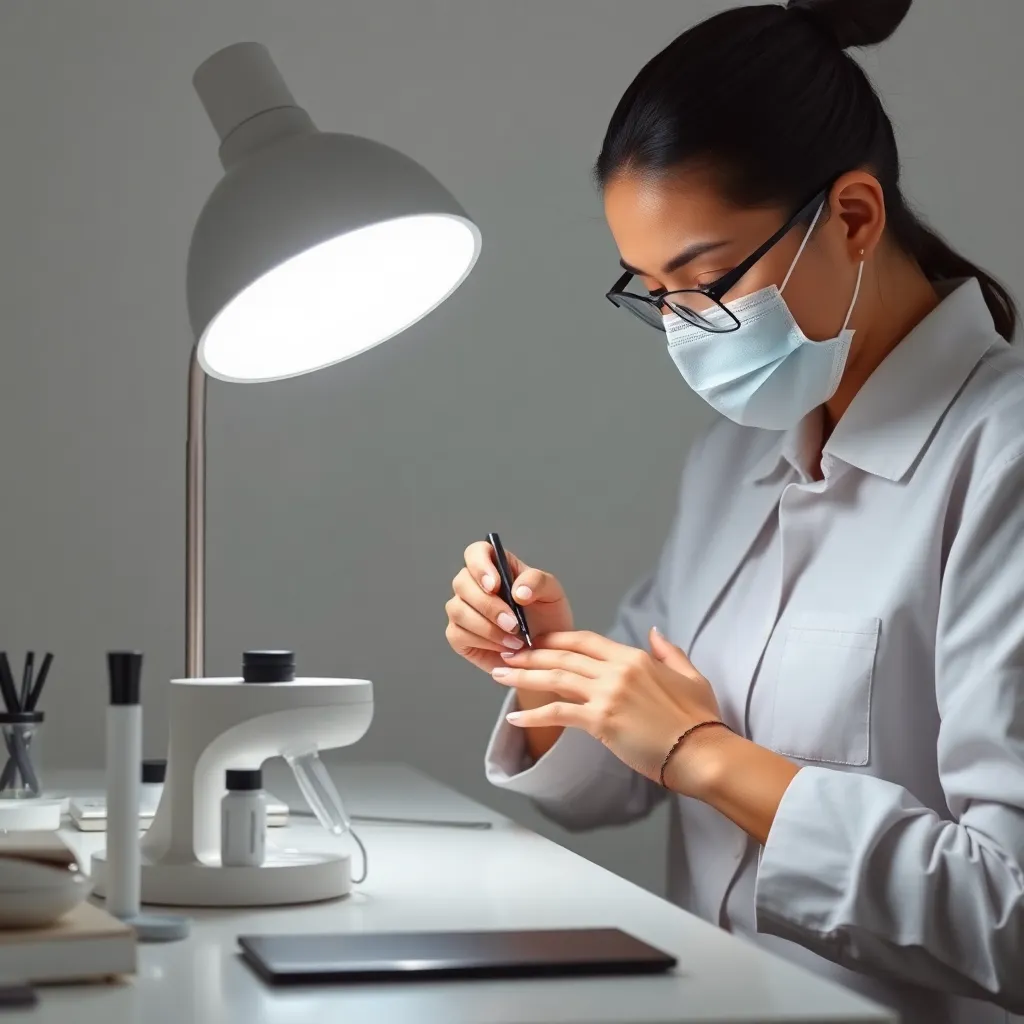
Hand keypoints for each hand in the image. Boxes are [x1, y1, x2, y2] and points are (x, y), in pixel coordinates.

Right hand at [445, 541, 572, 674]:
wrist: (546, 652)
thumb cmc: (547, 618)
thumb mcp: (552, 593)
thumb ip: (537, 582)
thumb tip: (517, 591)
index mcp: (495, 566)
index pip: (475, 552)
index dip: (480, 565)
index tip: (496, 585)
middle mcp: (473, 585)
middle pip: (462, 582)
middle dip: (489, 606)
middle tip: (514, 624)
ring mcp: (462, 609)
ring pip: (458, 610)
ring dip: (488, 627)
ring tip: (515, 640)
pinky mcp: (457, 634)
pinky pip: (458, 634)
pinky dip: (483, 642)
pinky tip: (504, 648)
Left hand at [491, 627, 725, 794]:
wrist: (703, 751)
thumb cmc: (700, 719)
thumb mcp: (690, 675)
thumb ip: (669, 652)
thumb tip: (654, 633)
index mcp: (634, 657)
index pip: (586, 640)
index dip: (557, 639)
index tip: (536, 640)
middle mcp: (617, 670)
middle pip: (563, 656)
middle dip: (531, 653)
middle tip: (507, 654)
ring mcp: (608, 694)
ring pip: (555, 678)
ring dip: (523, 676)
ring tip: (500, 675)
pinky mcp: (602, 721)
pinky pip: (559, 713)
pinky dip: (534, 714)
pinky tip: (515, 715)